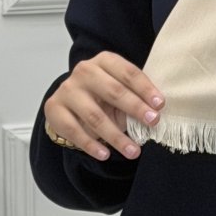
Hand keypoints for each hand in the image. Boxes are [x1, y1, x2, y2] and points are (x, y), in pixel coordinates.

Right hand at [44, 51, 165, 160]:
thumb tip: (158, 113)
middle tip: (153, 122)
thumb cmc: (103, 96)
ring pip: (94, 116)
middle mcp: (84, 71)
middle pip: (113, 91)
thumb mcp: (120, 91)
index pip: (128, 72)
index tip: (160, 104)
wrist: (70, 103)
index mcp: (104, 61)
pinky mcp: (54, 109)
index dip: (145, 88)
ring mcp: (67, 90)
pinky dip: (91, 145)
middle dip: (135, 108)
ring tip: (133, 151)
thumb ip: (136, 98)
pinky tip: (105, 155)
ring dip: (116, 136)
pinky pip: (74, 130)